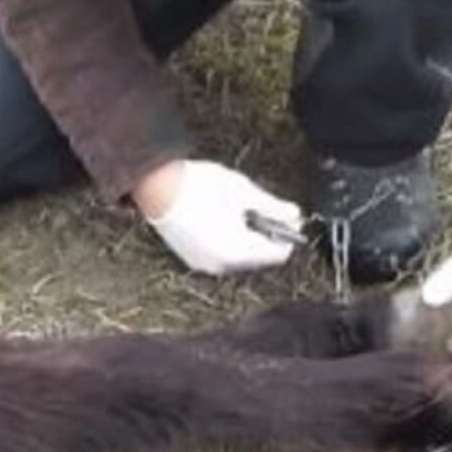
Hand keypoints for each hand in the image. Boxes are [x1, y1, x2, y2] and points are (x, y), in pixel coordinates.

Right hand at [134, 160, 302, 274]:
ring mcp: (204, 264)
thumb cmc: (199, 186)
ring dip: (246, 238)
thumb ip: (273, 207)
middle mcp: (221, 265)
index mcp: (238, 252)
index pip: (278, 254)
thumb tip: (294, 215)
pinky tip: (222, 218)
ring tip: (239, 210)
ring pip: (239, 257)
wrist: (157, 185)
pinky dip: (228, 241)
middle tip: (262, 208)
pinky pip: (220, 255)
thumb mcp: (244, 192)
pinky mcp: (192, 258)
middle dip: (264, 235)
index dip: (286, 234)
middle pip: (258, 257)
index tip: (287, 216)